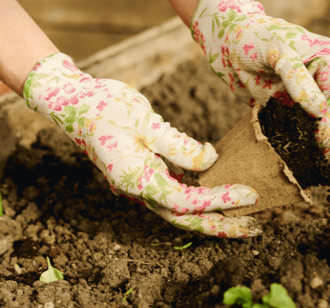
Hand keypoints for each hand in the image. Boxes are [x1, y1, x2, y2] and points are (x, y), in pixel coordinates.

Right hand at [23, 53, 260, 237]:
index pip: (185, 200)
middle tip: (255, 227)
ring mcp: (141, 183)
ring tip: (246, 217)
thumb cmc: (106, 107)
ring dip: (212, 215)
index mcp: (135, 180)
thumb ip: (178, 145)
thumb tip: (210, 161)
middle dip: (220, 225)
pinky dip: (200, 197)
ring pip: (181, 209)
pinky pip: (176, 192)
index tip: (249, 193)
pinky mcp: (145, 173)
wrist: (74, 102)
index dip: (219, 200)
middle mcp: (138, 189)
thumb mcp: (145, 121)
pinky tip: (221, 193)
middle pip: (185, 218)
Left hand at [190, 0, 329, 165]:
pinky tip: (302, 165)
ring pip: (319, 126)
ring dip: (318, 146)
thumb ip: (298, 80)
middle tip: (325, 164)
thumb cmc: (254, 37)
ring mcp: (306, 96)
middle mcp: (322, 79)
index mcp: (328, 59)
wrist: (225, 41)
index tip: (320, 138)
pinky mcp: (288, 108)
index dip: (329, 117)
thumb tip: (321, 110)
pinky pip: (298, 130)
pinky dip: (299, 145)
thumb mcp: (279, 53)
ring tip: (318, 171)